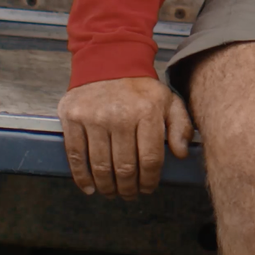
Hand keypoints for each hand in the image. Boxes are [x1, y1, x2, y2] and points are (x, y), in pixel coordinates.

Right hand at [57, 76, 191, 198]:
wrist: (108, 60)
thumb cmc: (140, 88)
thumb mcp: (168, 100)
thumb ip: (180, 126)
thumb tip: (181, 154)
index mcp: (147, 112)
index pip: (150, 159)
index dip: (149, 181)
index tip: (147, 188)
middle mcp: (120, 116)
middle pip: (124, 167)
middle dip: (128, 188)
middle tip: (129, 194)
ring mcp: (94, 117)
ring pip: (100, 166)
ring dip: (107, 187)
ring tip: (112, 192)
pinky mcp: (73, 118)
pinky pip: (76, 155)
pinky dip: (82, 177)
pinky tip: (89, 187)